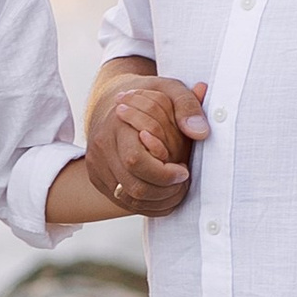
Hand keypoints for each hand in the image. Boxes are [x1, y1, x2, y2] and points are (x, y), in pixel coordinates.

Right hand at [85, 77, 208, 218]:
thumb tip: (200, 132)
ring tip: (177, 186)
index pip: (135, 160)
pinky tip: (166, 193)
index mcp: (116, 125)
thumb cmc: (147, 98)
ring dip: (161, 200)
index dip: (165, 173)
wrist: (115, 104)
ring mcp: (97, 166)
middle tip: (183, 179)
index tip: (184, 169)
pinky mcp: (98, 180)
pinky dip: (151, 205)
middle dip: (166, 190)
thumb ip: (188, 107)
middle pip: (133, 187)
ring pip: (130, 200)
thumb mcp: (170, 90)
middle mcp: (101, 148)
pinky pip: (125, 204)